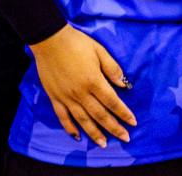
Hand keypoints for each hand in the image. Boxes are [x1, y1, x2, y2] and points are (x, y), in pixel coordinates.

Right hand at [28, 24, 134, 147]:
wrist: (48, 38)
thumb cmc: (76, 42)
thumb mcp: (99, 50)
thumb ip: (112, 68)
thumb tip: (124, 85)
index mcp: (93, 81)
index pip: (113, 102)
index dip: (124, 113)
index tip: (133, 122)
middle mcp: (80, 92)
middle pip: (100, 115)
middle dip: (114, 128)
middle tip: (125, 138)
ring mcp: (66, 96)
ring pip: (82, 119)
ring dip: (94, 133)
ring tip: (103, 144)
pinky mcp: (53, 95)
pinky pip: (62, 115)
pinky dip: (69, 127)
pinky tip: (76, 136)